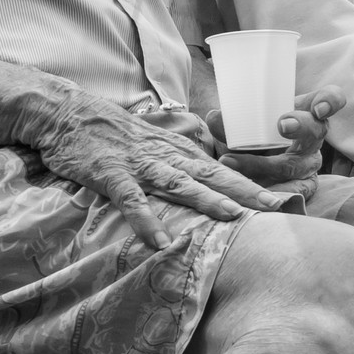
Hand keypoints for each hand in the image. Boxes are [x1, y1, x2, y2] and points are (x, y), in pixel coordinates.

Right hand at [17, 84, 332, 250]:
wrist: (66, 112)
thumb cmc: (113, 134)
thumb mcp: (155, 146)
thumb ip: (182, 165)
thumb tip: (211, 188)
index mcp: (180, 151)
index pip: (225, 171)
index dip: (256, 187)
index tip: (287, 202)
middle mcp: (167, 156)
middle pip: (214, 176)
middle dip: (247, 193)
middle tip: (279, 209)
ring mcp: (139, 164)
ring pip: (179, 183)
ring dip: (206, 200)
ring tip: (233, 217)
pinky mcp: (110, 173)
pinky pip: (130, 199)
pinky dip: (145, 218)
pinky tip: (157, 240)